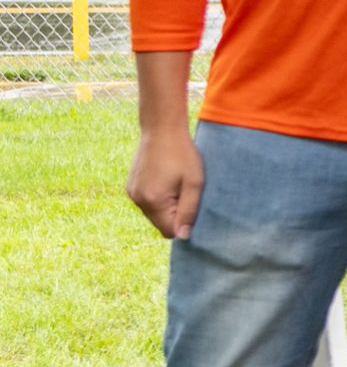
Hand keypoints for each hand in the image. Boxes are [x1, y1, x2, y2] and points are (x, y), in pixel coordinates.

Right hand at [128, 125, 204, 240]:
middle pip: (161, 224)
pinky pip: (147, 202)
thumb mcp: (194, 183)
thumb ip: (189, 211)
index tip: (193, 206)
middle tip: (186, 191)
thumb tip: (183, 237)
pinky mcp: (131, 186)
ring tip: (176, 183)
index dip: (184, 224)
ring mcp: (132, 192)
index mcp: (152, 201)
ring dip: (167, 206)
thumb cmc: (182, 154)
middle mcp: (137, 200)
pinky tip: (166, 180)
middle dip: (175, 215)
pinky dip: (158, 198)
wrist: (161, 129)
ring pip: (154, 214)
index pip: (169, 232)